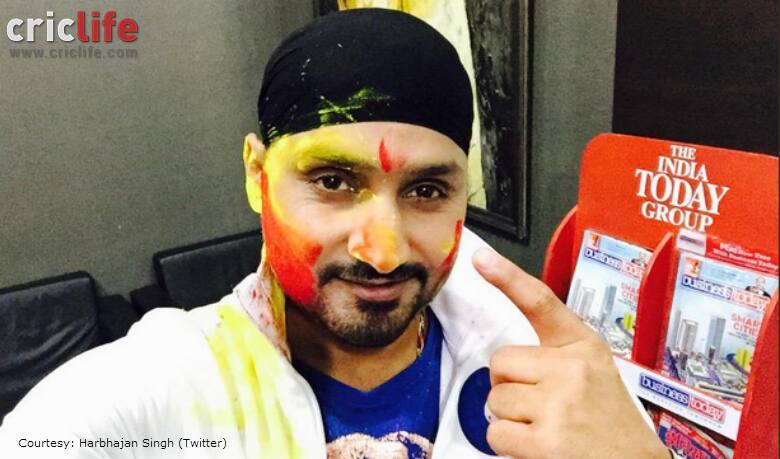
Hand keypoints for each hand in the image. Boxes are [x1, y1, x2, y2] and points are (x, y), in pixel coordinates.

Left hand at [472, 248, 667, 458]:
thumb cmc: (608, 424)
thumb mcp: (594, 373)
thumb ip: (554, 357)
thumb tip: (503, 365)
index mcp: (583, 346)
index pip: (541, 303)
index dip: (507, 278)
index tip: (481, 258)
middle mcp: (572, 369)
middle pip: (500, 362)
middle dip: (510, 386)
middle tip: (540, 406)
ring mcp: (559, 404)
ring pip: (495, 399)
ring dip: (510, 418)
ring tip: (545, 428)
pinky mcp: (546, 441)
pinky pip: (496, 433)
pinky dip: (508, 445)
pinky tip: (538, 447)